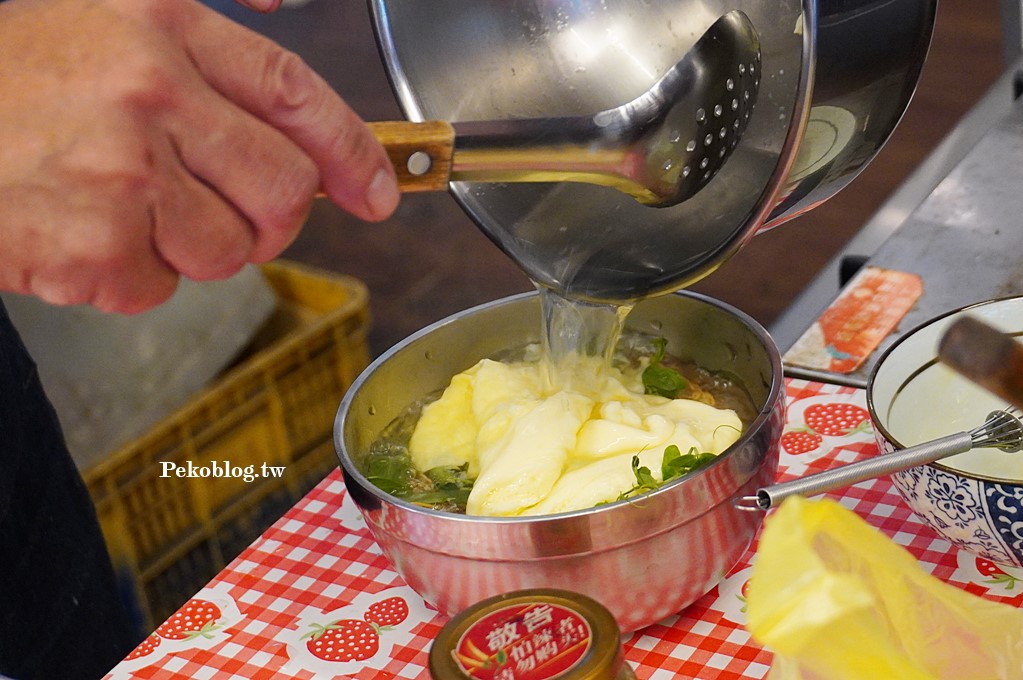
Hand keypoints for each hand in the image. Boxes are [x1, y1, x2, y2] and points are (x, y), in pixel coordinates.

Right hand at [0, 0, 398, 312]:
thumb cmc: (9, 71)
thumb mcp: (103, 7)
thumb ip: (207, 8)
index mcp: (162, 28)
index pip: (294, 94)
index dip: (352, 151)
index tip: (378, 191)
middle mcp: (151, 93)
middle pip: (283, 190)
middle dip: (272, 218)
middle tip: (235, 215)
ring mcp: (123, 172)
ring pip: (228, 249)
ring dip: (191, 246)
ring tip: (126, 209)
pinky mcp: (92, 243)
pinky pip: (159, 286)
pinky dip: (129, 276)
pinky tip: (83, 233)